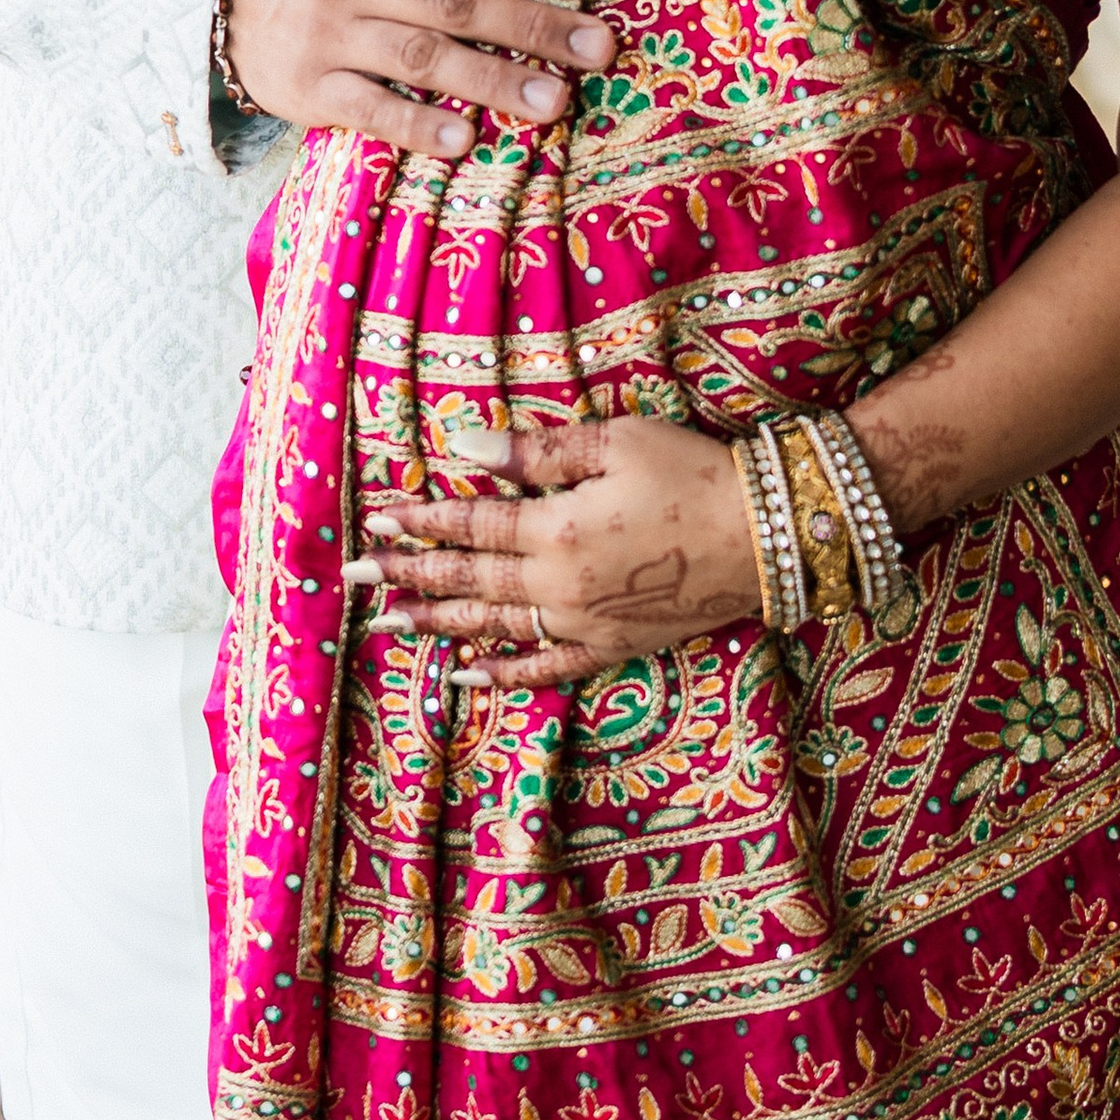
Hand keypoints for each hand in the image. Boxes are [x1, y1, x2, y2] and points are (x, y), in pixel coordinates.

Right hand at [223, 0, 616, 161]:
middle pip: (454, 1)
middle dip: (531, 26)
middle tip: (597, 49)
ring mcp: (329, 35)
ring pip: (421, 57)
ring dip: (492, 80)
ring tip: (555, 101)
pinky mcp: (310, 89)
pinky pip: (369, 108)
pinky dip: (416, 125)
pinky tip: (466, 139)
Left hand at [352, 411, 759, 692]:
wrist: (767, 535)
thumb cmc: (691, 472)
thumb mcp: (615, 443)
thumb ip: (536, 453)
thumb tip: (462, 446)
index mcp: (555, 532)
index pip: (471, 526)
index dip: (421, 523)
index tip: (375, 523)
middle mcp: (559, 587)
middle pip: (468, 583)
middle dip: (407, 578)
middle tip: (352, 580)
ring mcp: (584, 624)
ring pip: (493, 628)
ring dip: (437, 626)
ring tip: (387, 624)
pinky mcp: (613, 647)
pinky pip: (545, 669)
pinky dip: (501, 674)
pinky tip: (464, 676)